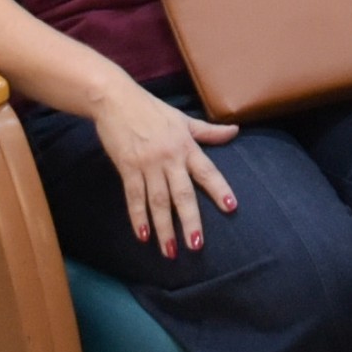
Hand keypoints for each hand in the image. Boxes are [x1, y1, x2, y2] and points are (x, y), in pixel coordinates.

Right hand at [96, 78, 244, 249]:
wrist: (115, 99)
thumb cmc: (151, 109)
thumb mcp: (182, 118)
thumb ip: (208, 131)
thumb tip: (236, 130)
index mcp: (186, 145)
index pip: (207, 171)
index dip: (219, 189)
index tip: (231, 207)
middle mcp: (169, 158)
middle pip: (182, 194)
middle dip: (190, 221)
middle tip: (196, 245)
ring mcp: (147, 164)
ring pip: (158, 201)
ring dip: (164, 228)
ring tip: (170, 251)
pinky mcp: (127, 168)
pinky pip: (134, 197)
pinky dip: (138, 217)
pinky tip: (143, 236)